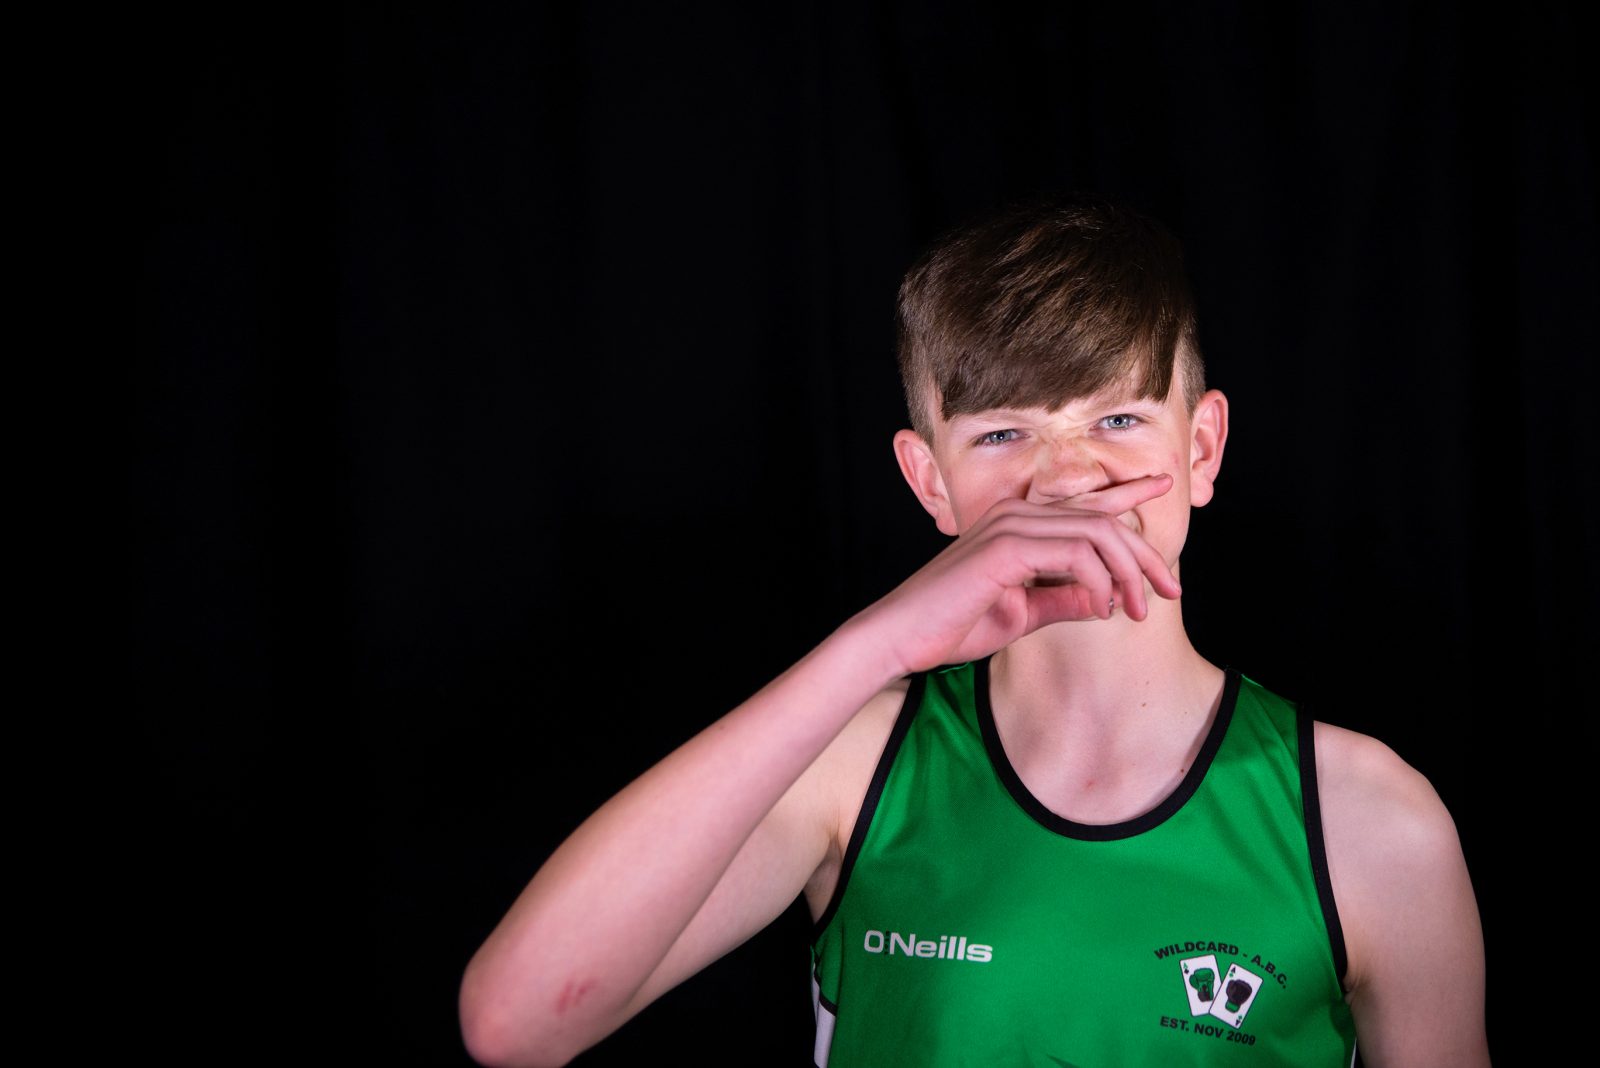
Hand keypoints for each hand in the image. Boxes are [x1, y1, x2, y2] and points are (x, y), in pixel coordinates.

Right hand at [858, 475, 1182, 677]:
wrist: (902, 638)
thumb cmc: (952, 626)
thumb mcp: (1022, 614)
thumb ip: (1061, 599)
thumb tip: (1105, 598)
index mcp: (1017, 524)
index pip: (1083, 503)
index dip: (1127, 491)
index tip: (1164, 486)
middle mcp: (1016, 514)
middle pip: (1103, 520)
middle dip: (1145, 555)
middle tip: (1171, 591)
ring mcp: (1010, 526)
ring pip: (1097, 533)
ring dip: (1128, 573)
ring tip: (1139, 609)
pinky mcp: (1006, 547)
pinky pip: (1076, 554)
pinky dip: (1098, 580)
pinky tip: (1101, 607)